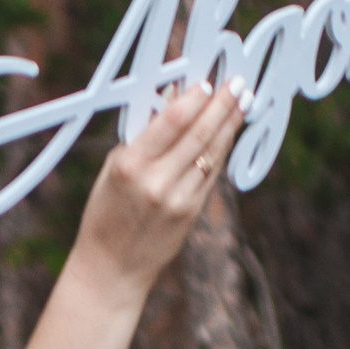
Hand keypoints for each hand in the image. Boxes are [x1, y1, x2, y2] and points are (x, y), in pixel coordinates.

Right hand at [72, 78, 245, 294]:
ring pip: (211, 153)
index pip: (171, 121)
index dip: (194, 98)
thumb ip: (145, 134)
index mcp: (129, 165)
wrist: (111, 267)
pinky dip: (221, 151)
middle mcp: (156, 181)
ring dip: (230, 125)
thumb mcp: (114, 168)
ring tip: (242, 102)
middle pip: (199, 133)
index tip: (208, 81)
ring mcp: (178, 199)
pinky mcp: (192, 213)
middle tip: (238, 84)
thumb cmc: (106, 212)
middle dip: (222, 105)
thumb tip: (173, 98)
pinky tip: (229, 134)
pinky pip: (212, 174)